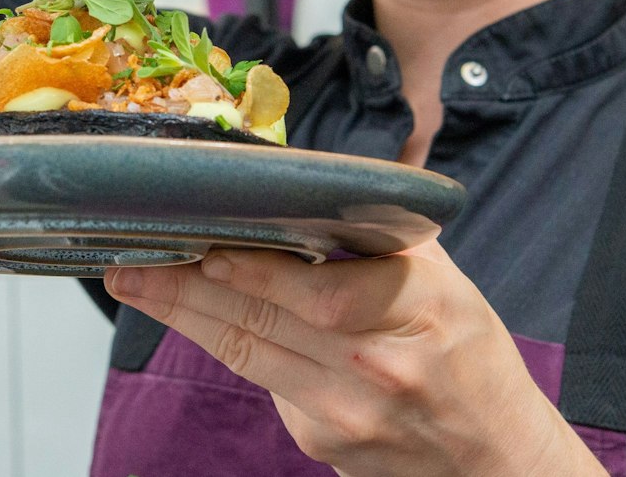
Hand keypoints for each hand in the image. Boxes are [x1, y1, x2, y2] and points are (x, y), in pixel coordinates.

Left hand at [104, 241, 607, 476]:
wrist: (495, 459)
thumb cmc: (469, 354)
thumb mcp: (447, 282)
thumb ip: (381, 232)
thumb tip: (315, 176)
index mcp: (417, 308)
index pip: (318, 291)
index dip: (252, 270)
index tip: (203, 241)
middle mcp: (377, 364)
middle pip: (262, 321)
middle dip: (185, 286)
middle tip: (130, 257)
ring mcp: (344, 411)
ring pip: (245, 352)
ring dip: (181, 315)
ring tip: (134, 280)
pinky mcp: (321, 439)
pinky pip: (262, 380)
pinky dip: (224, 343)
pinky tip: (189, 315)